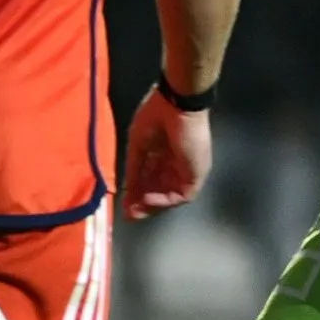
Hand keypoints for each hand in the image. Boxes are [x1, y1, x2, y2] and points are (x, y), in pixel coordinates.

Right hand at [122, 84, 212, 219]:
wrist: (177, 105)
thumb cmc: (156, 117)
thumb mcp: (138, 146)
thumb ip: (134, 169)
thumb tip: (126, 191)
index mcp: (164, 154)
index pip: (151, 180)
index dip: (137, 193)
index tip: (123, 204)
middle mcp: (177, 165)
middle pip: (160, 191)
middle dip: (143, 204)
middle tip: (127, 214)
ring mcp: (188, 171)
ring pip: (170, 196)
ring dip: (152, 205)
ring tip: (134, 211)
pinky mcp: (196, 174)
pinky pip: (181, 195)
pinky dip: (163, 201)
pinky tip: (147, 200)